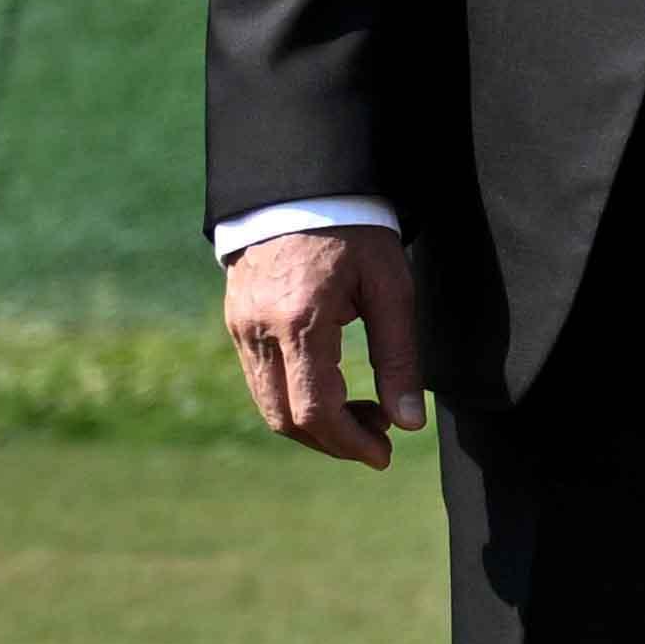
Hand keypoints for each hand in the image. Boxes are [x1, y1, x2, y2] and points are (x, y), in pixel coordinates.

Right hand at [224, 227, 424, 466]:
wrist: (301, 188)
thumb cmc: (357, 234)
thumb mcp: (392, 289)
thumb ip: (399, 358)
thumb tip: (408, 423)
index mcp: (299, 321)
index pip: (315, 409)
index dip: (349, 443)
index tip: (384, 455)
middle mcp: (259, 331)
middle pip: (286, 418)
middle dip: (334, 441)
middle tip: (381, 440)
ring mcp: (240, 329)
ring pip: (268, 405)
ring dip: (315, 425)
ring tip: (366, 416)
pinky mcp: (236, 324)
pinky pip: (261, 381)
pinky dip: (296, 401)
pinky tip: (336, 392)